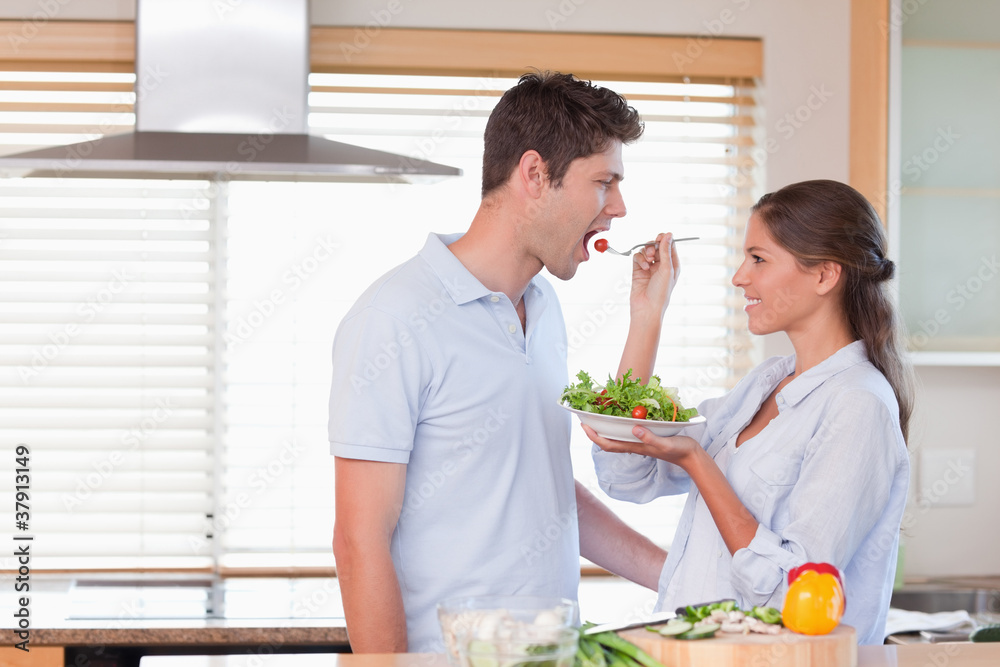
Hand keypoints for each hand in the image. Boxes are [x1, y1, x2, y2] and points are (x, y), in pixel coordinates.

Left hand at [583, 422, 700, 468]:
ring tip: (598, 418)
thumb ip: (650, 437)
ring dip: (606, 430)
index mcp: (636, 447)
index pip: (608, 444)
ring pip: (617, 438)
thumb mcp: (665, 442)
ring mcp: (640, 443)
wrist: (691, 456)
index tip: (584, 426)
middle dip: (595, 433)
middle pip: (609, 441)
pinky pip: (627, 434)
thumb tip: (634, 429)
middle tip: (586, 420)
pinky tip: (621, 419)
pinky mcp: (647, 439)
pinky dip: (619, 427)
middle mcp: (635, 445)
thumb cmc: (679, 450)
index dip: (594, 437)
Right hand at [629, 232, 679, 321]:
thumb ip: (666, 250)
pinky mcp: (638, 271)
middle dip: (653, 246)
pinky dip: (639, 259)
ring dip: (646, 253)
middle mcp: (661, 265)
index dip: (664, 239)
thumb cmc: (661, 293)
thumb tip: (668, 234)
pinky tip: (643, 267)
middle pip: (656, 246)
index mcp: (672, 264)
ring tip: (648, 262)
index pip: (669, 245)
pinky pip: (637, 257)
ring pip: (646, 250)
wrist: (647, 308)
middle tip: (653, 253)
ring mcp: (649, 268)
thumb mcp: (667, 269)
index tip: (659, 238)